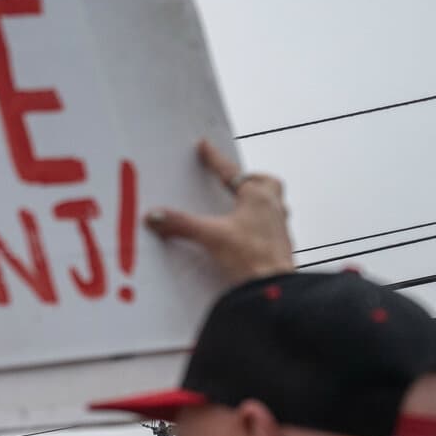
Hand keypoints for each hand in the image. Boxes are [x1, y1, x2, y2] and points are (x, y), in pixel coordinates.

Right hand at [146, 139, 294, 283]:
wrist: (273, 288)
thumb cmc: (251, 259)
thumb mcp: (211, 236)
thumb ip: (181, 224)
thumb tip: (155, 216)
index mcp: (258, 197)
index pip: (231, 172)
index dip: (215, 159)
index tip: (205, 147)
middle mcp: (273, 207)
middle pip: (266, 183)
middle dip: (250, 179)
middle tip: (234, 183)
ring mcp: (279, 227)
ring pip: (271, 203)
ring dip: (256, 201)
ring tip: (238, 208)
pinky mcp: (279, 245)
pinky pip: (270, 225)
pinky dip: (257, 223)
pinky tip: (244, 235)